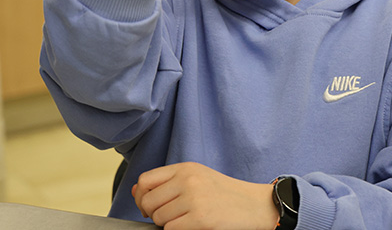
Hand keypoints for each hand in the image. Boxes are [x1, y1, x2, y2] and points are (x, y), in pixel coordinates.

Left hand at [132, 162, 278, 228]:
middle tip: (171, 216)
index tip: (150, 206)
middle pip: (148, 202)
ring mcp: (193, 198)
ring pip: (158, 218)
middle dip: (154, 214)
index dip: (142, 197)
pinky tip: (192, 226)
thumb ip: (167, 182)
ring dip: (168, 224)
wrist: (254, 205)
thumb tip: (136, 191)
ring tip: (187, 220)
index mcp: (186, 168)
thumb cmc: (225, 194)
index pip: (145, 180)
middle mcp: (187, 180)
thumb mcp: (197, 178)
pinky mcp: (199, 218)